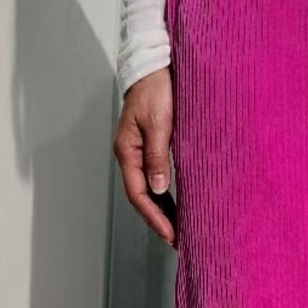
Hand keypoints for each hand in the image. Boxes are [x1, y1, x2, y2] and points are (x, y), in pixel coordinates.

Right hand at [114, 67, 176, 246]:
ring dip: (163, 211)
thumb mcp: (159, 123)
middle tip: (177, 241)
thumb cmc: (156, 89)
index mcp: (128, 150)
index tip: (170, 234)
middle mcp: (131, 155)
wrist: (156, 66)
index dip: (154, 217)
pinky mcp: (152, 148)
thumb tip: (158, 187)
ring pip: (150, 190)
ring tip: (179, 231)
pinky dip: (167, 195)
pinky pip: (156, 178)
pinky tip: (178, 206)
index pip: (138, 193)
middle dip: (159, 220)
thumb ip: (158, 156)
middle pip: (143, 197)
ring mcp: (140, 152)